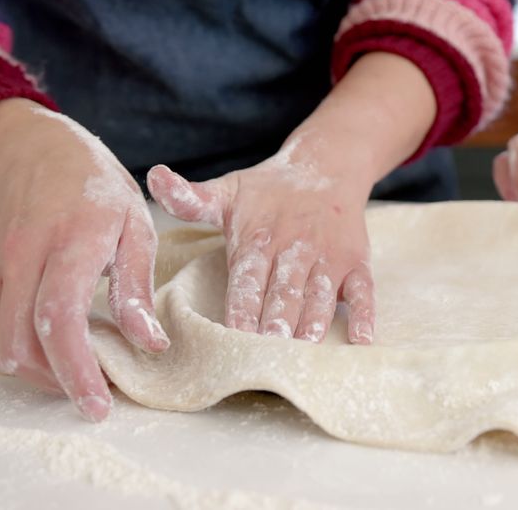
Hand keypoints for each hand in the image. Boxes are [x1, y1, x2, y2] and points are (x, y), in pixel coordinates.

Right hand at [0, 99, 168, 421]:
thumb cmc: (100, 192)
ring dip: (35, 372)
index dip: (77, 370)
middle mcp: (21, 258)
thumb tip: (151, 343)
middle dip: (61, 381)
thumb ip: (138, 288)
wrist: (46, 154)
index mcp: (69, 244)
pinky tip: (24, 356)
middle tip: (97, 389)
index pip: (60, 320)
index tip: (98, 405)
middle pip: (24, 342)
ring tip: (73, 372)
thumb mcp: (138, 229)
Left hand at [147, 135, 375, 343]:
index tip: (235, 335)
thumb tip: (154, 176)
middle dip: (276, 322)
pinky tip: (360, 340)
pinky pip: (363, 291)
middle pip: (284, 291)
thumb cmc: (267, 189)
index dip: (242, 306)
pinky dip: (363, 315)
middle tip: (269, 351)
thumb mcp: (227, 190)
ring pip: (321, 294)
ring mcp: (328, 257)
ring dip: (314, 321)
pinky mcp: (356, 262)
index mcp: (259, 237)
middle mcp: (295, 249)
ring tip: (306, 348)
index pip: (248, 277)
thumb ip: (189, 198)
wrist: (325, 166)